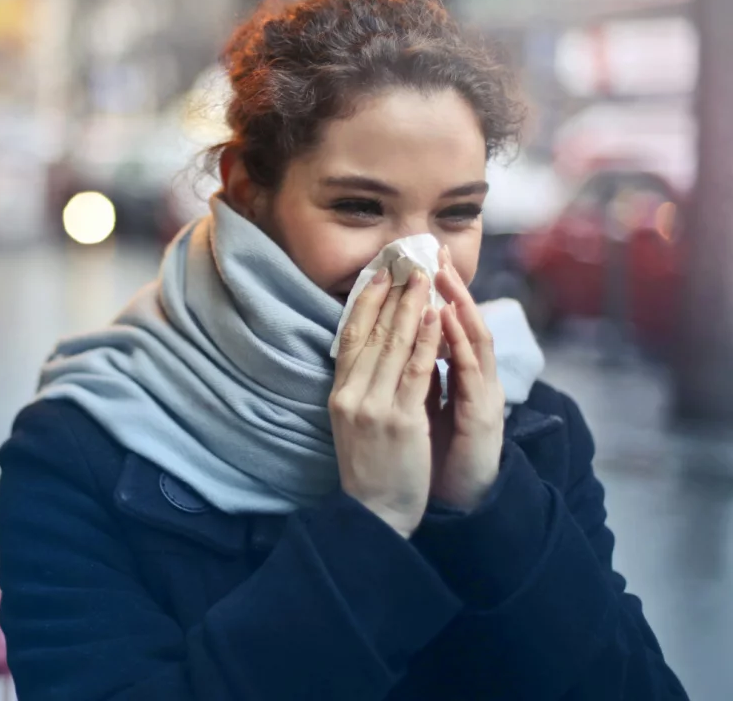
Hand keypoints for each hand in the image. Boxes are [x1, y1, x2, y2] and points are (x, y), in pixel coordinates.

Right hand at [329, 267, 442, 538]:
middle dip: (391, 294)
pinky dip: (427, 341)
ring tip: (424, 277)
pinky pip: (416, 372)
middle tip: (406, 260)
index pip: (349, 336)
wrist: (374, 514)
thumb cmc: (369, 469)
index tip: (378, 273)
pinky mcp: (400, 421)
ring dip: (410, 307)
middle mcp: (352, 395)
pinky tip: (435, 317)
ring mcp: (374, 407)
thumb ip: (359, 388)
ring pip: (394, 346)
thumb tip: (371, 353)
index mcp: (339, 394)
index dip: (364, 302)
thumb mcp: (353, 422)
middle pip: (372, 333)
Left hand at [428, 247, 506, 511]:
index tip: (420, 260)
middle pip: (464, 324)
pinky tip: (450, 319)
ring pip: (474, 341)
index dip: (436, 293)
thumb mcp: (418, 407)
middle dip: (450, 287)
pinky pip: (471, 373)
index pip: (448, 326)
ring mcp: (483, 397)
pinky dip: (460, 343)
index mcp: (460, 378)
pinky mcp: (484, 416)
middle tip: (435, 251)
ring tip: (444, 275)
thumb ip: (417, 374)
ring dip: (460, 305)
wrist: (449, 502)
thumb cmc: (432, 455)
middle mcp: (475, 381)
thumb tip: (396, 342)